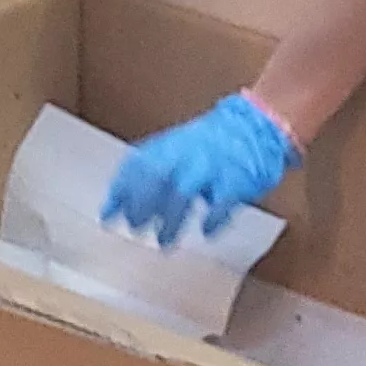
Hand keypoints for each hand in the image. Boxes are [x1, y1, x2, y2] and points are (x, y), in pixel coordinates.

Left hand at [101, 92, 299, 245]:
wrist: (259, 122)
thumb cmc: (212, 143)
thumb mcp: (178, 148)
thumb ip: (153, 170)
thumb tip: (118, 203)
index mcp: (170, 145)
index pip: (136, 166)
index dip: (120, 191)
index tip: (106, 216)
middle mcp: (187, 152)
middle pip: (156, 177)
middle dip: (141, 204)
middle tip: (134, 228)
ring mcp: (213, 164)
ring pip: (184, 191)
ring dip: (171, 219)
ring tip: (164, 243)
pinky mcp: (239, 177)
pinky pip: (223, 199)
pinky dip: (213, 217)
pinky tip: (206, 232)